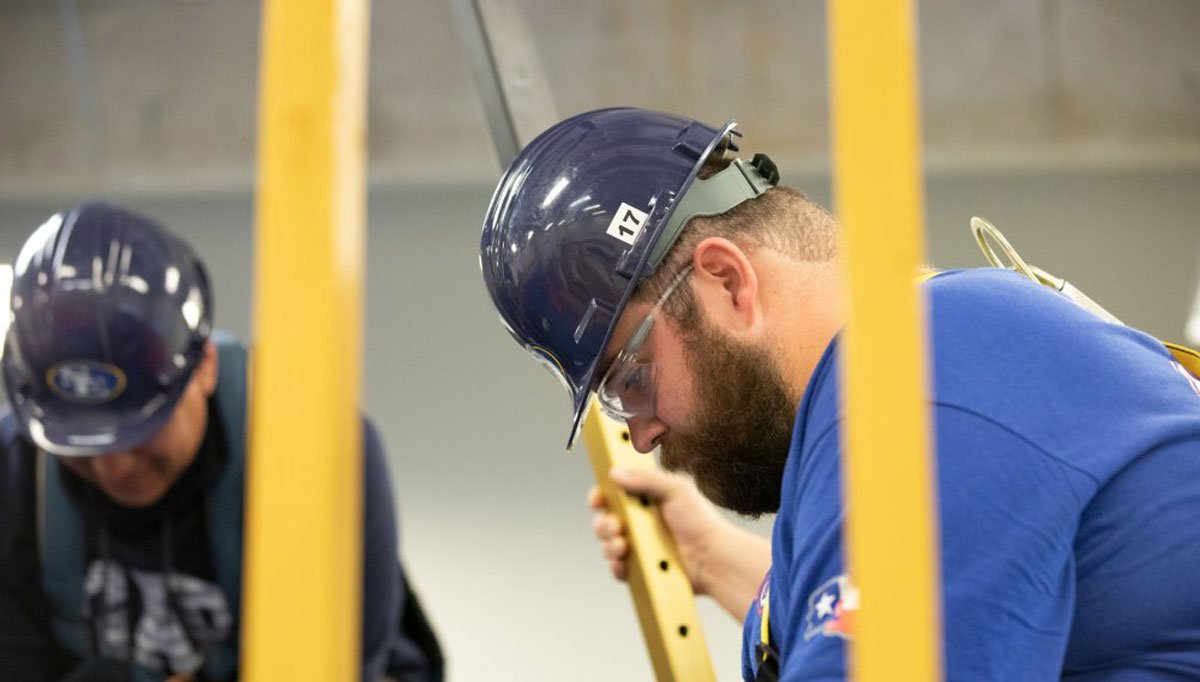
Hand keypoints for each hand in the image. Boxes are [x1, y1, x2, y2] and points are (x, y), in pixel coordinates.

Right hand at [588, 467, 726, 595]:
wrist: (713, 558)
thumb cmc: (700, 521)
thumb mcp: (676, 489)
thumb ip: (646, 479)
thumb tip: (615, 473)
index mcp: (644, 500)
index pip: (613, 495)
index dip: (601, 496)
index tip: (598, 498)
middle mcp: (638, 523)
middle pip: (605, 520)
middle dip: (603, 523)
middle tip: (615, 525)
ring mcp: (638, 546)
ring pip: (608, 544)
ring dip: (609, 544)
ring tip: (622, 544)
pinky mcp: (640, 568)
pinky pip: (618, 568)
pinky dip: (617, 565)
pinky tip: (625, 561)